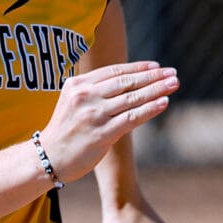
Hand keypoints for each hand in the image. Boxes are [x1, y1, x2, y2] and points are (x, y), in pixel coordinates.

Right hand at [38, 63, 177, 182]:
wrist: (48, 157)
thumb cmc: (65, 130)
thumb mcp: (73, 101)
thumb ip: (94, 90)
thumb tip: (127, 82)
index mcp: (78, 84)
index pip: (114, 71)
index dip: (138, 68)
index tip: (156, 65)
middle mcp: (85, 96)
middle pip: (126, 82)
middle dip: (152, 76)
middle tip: (172, 72)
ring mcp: (93, 114)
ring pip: (132, 98)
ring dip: (157, 89)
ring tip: (174, 83)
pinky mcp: (101, 134)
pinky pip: (131, 118)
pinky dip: (149, 109)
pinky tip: (164, 102)